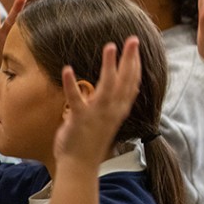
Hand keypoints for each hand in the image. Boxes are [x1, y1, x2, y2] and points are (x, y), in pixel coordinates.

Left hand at [56, 38, 139, 167]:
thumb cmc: (92, 141)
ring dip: (109, 65)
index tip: (136, 47)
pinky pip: (76, 98)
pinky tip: (67, 69)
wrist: (80, 164)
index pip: (133, 82)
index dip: (136, 63)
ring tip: (110, 46)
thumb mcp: (110, 119)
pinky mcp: (80, 118)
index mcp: (120, 109)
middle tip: (133, 39)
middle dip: (130, 58)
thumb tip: (124, 88)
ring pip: (107, 85)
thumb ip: (116, 102)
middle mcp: (113, 109)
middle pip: (125, 79)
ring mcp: (98, 114)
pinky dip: (71, 84)